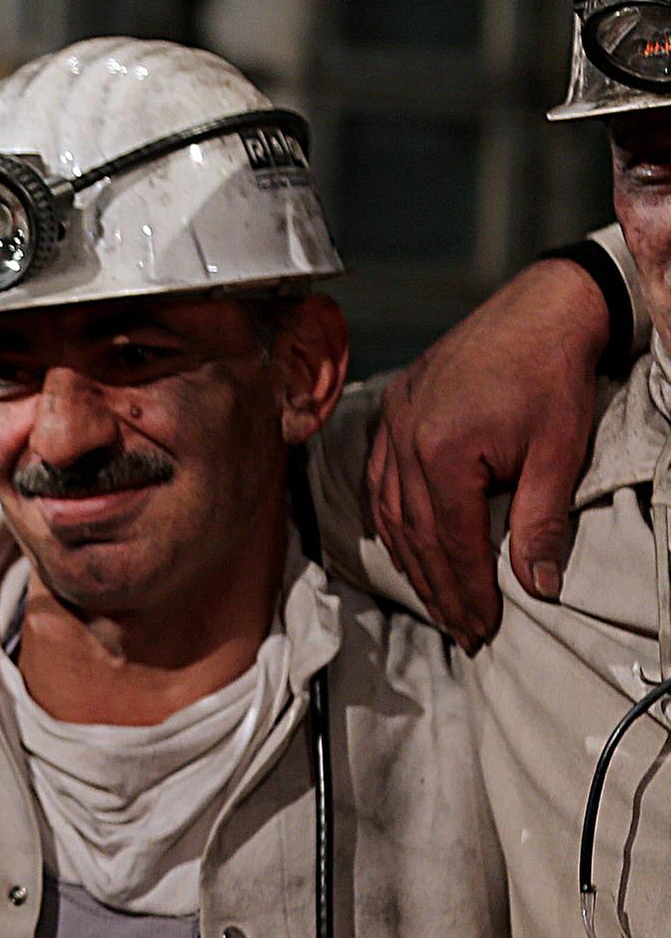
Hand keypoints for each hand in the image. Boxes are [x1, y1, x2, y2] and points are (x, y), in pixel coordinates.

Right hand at [368, 256, 604, 646]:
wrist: (542, 308)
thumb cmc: (554, 375)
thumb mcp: (559, 453)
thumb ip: (541, 522)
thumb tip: (539, 586)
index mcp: (441, 451)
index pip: (449, 541)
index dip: (466, 590)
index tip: (482, 628)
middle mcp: (403, 440)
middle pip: (414, 534)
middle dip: (438, 587)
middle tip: (460, 629)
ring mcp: (392, 424)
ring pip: (388, 511)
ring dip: (412, 560)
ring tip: (436, 599)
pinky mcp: (393, 410)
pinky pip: (378, 479)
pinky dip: (390, 519)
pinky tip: (406, 543)